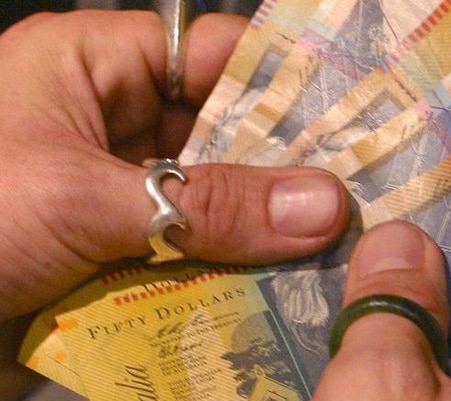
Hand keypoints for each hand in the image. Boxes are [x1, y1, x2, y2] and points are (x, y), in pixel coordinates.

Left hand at [0, 11, 349, 400]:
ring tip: (337, 252)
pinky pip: (190, 253)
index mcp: (92, 67)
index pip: (213, 54)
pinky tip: (281, 292)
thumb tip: (325, 208)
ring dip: (262, 231)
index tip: (358, 115)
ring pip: (212, 200)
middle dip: (287, 169)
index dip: (284, 81)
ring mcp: (114, 192)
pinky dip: (228, 272)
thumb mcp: (83, 199)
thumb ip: (209, 204)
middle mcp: (110, 122)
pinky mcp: (114, 253)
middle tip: (363, 198)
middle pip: (223, 133)